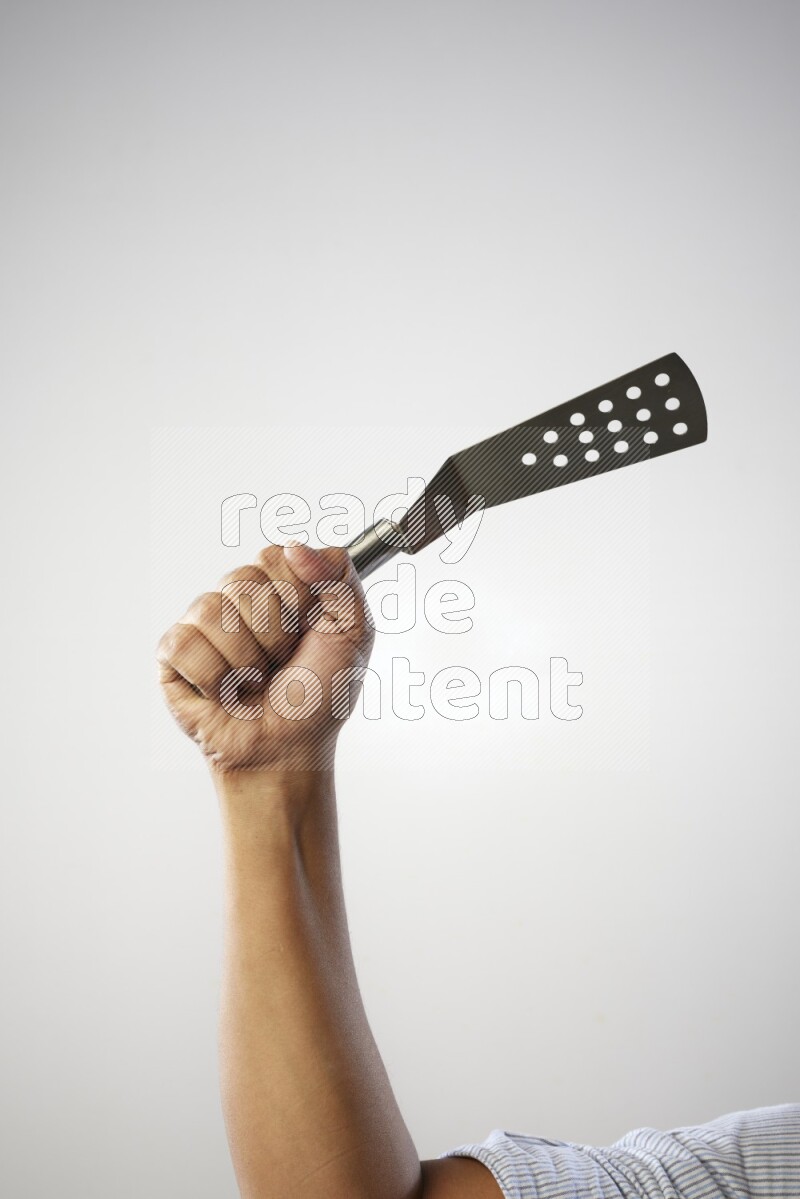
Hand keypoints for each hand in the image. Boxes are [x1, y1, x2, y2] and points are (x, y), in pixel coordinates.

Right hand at [157, 543, 373, 772]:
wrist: (288, 750)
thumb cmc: (319, 698)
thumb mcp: (353, 634)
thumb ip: (339, 578)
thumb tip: (295, 547)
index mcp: (280, 587)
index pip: (276, 556)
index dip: (296, 598)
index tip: (308, 631)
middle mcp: (238, 599)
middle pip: (243, 581)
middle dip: (274, 634)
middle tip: (281, 663)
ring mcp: (203, 625)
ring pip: (213, 611)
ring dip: (245, 660)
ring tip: (253, 681)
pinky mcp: (173, 655)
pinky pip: (184, 644)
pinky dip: (214, 677)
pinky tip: (225, 692)